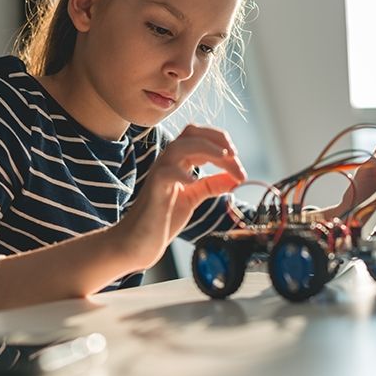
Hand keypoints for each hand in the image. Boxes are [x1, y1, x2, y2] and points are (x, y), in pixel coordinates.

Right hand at [115, 125, 246, 268]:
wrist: (138, 242)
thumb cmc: (162, 219)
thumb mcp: (193, 197)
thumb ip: (211, 185)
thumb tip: (235, 178)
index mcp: (179, 162)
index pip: (200, 136)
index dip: (221, 141)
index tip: (237, 158)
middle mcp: (168, 162)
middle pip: (191, 133)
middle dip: (217, 139)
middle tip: (235, 156)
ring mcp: (159, 174)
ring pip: (179, 146)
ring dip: (207, 149)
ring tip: (225, 159)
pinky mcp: (154, 190)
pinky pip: (166, 173)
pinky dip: (182, 173)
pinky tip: (195, 182)